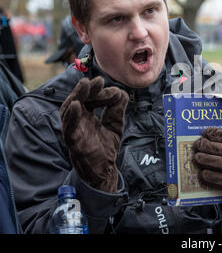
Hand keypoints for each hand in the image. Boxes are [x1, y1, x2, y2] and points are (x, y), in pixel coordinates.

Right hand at [60, 77, 128, 192]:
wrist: (104, 171)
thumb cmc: (106, 147)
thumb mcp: (115, 124)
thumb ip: (117, 109)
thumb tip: (121, 92)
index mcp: (87, 115)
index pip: (90, 97)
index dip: (99, 91)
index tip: (111, 89)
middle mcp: (78, 119)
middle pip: (78, 99)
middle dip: (87, 89)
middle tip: (97, 81)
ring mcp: (74, 129)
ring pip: (70, 109)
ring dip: (77, 96)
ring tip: (85, 85)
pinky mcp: (73, 140)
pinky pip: (69, 127)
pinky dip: (72, 116)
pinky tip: (77, 106)